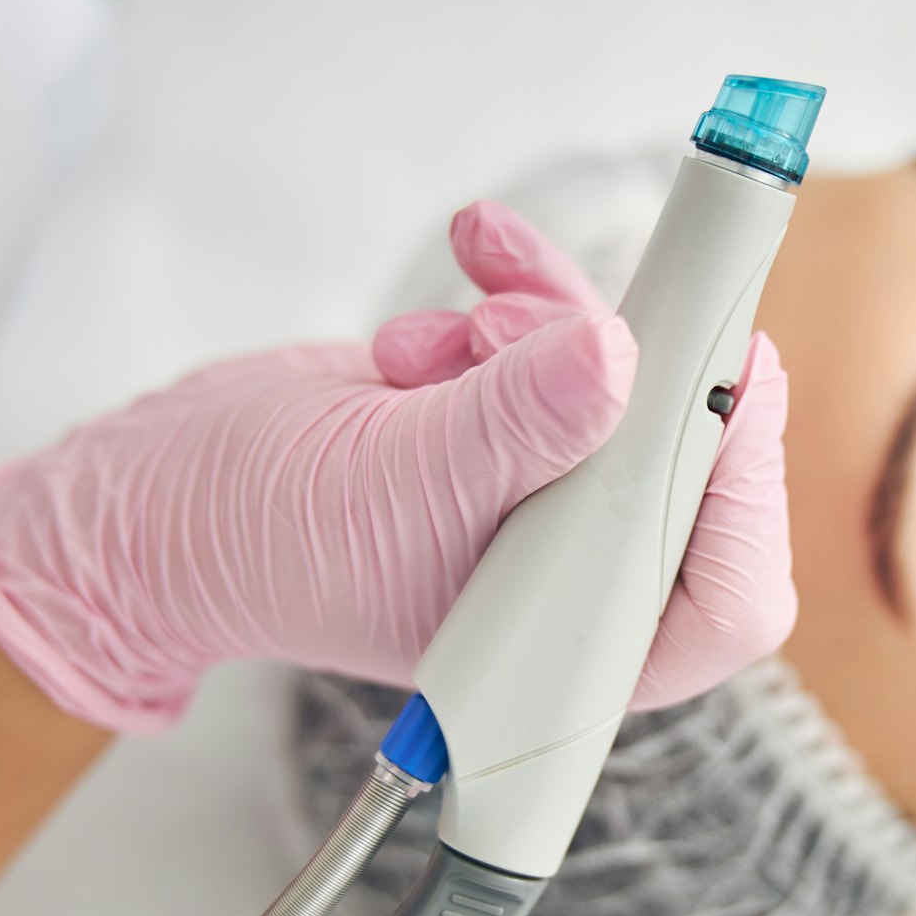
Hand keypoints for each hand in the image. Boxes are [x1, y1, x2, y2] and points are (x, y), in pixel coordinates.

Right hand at [0, 202, 794, 731]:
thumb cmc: (261, 539)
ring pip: (627, 381)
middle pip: (690, 468)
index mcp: (571, 649)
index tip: (733, 393)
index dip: (747, 500)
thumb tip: (615, 358)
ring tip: (451, 339)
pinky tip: (469, 266)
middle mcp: (578, 577)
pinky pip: (567, 336)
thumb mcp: (391, 484)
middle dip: (640, 380)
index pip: (724, 599)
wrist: (168, 493)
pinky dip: (523, 293)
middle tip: (618, 315)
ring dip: (551, 329)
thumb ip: (510, 426)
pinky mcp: (517, 418)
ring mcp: (550, 493)